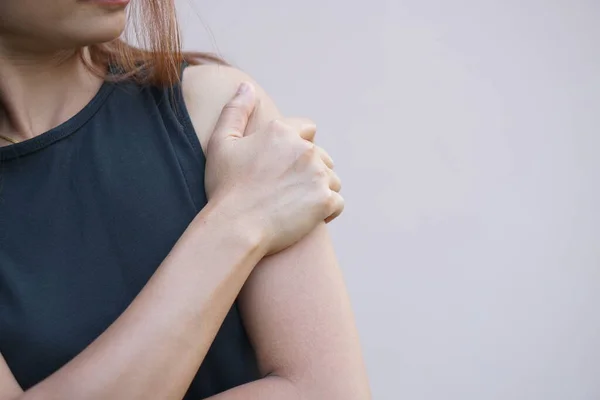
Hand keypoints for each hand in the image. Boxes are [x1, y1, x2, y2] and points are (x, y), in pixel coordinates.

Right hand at [205, 82, 343, 254]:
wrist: (235, 227)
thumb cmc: (225, 187)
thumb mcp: (221, 142)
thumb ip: (236, 111)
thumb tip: (246, 86)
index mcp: (282, 131)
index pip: (308, 130)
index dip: (297, 146)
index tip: (284, 166)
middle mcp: (304, 149)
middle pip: (322, 156)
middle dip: (309, 170)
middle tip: (286, 190)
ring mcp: (317, 175)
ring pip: (332, 179)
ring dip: (319, 189)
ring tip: (296, 204)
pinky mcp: (325, 200)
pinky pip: (337, 202)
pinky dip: (326, 210)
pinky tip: (306, 216)